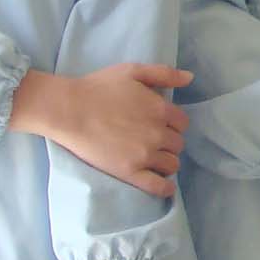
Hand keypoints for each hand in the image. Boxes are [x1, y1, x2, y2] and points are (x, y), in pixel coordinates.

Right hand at [11, 64, 190, 195]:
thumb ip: (164, 73)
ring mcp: (145, 155)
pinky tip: (165, 186)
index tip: (162, 125)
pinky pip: (157, 186)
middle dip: (169, 143)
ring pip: (171, 165)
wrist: (69, 110)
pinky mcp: (130, 172)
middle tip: (155, 142)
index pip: (182, 123)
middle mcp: (158, 134)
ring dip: (167, 162)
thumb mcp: (133, 71)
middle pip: (178, 144)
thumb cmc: (98, 87)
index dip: (173, 124)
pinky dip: (165, 188)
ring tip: (156, 160)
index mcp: (161, 110)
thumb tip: (190, 78)